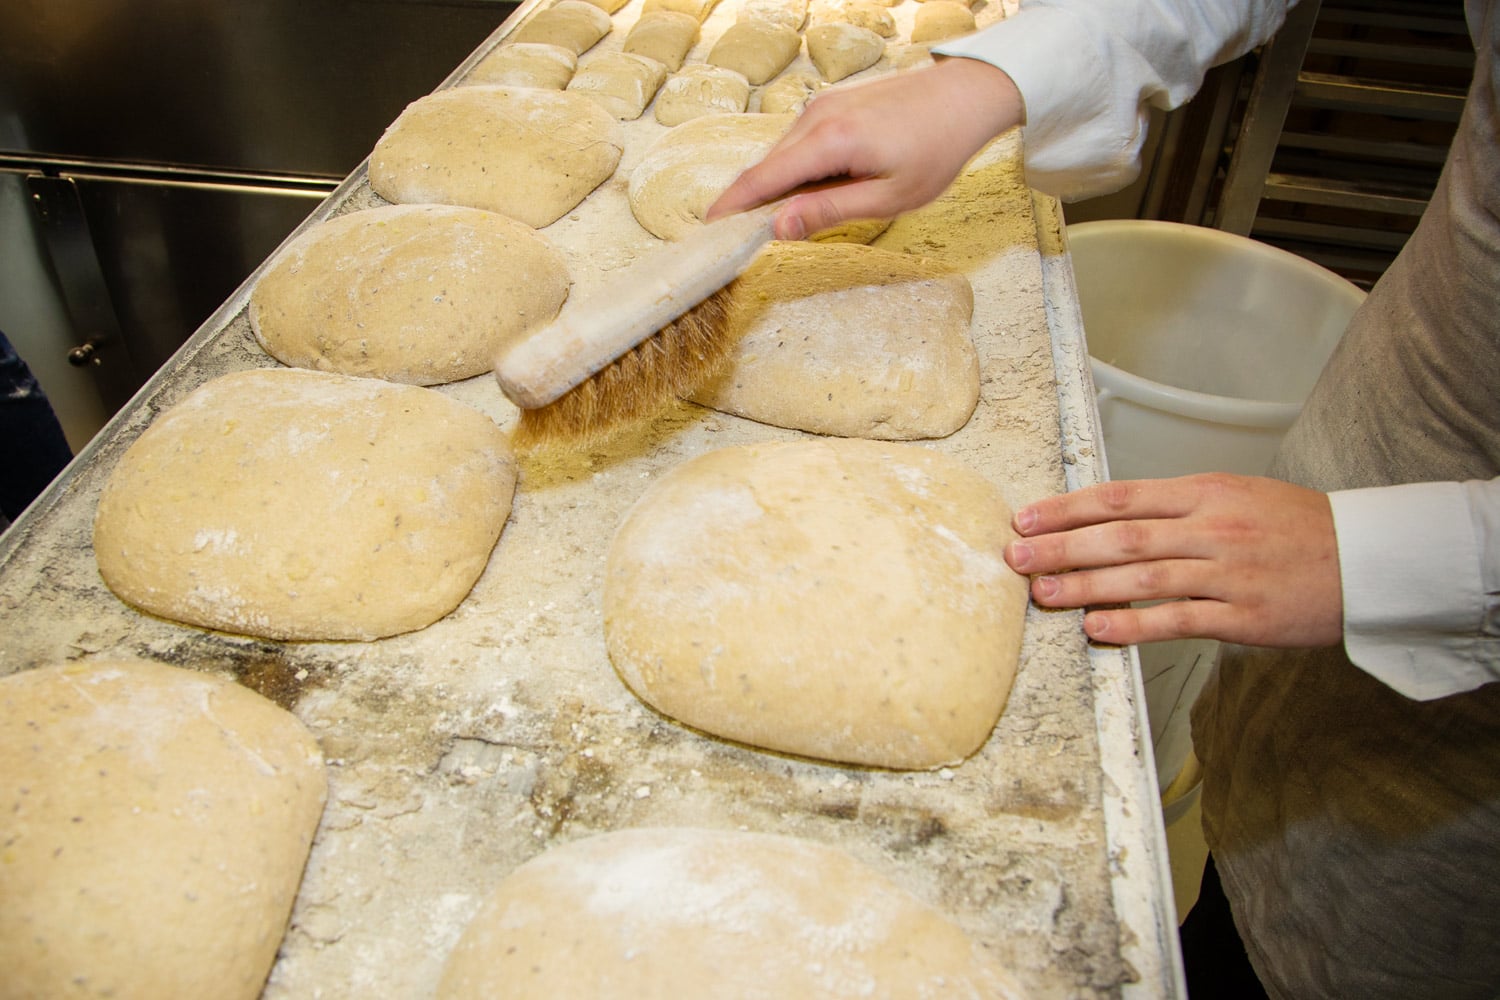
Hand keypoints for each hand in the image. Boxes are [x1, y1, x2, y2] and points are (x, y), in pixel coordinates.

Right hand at [706, 57, 1025, 239]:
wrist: (966, 96)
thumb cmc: (936, 149)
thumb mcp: (889, 197)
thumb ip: (829, 211)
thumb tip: (777, 228)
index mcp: (829, 141)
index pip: (761, 179)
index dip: (730, 207)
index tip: (707, 232)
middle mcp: (816, 116)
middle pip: (766, 168)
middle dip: (751, 204)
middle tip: (739, 241)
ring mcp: (822, 106)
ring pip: (782, 155)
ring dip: (778, 188)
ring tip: (787, 220)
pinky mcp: (831, 105)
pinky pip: (799, 143)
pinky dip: (795, 170)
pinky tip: (815, 189)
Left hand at [1002, 473, 1343, 648]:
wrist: (1367, 559)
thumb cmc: (1297, 527)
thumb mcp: (1237, 495)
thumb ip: (1178, 506)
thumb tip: (1113, 517)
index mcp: (1206, 493)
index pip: (1121, 497)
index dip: (1068, 508)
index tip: (1027, 518)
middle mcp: (1211, 529)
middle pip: (1120, 537)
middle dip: (1060, 547)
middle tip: (1015, 557)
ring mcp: (1226, 574)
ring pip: (1140, 578)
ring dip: (1083, 586)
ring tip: (1041, 593)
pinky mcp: (1243, 618)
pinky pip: (1177, 620)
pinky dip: (1133, 624)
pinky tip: (1096, 628)